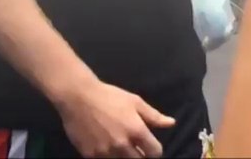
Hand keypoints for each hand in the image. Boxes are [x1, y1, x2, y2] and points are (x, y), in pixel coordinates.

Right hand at [56, 80, 173, 157]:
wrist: (79, 98)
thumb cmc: (110, 97)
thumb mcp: (135, 102)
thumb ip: (154, 116)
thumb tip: (171, 123)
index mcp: (136, 131)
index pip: (154, 152)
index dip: (155, 151)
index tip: (151, 147)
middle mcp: (122, 145)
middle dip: (141, 156)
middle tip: (137, 148)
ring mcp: (105, 152)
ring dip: (124, 157)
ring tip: (122, 147)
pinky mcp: (90, 155)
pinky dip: (108, 157)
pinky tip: (108, 148)